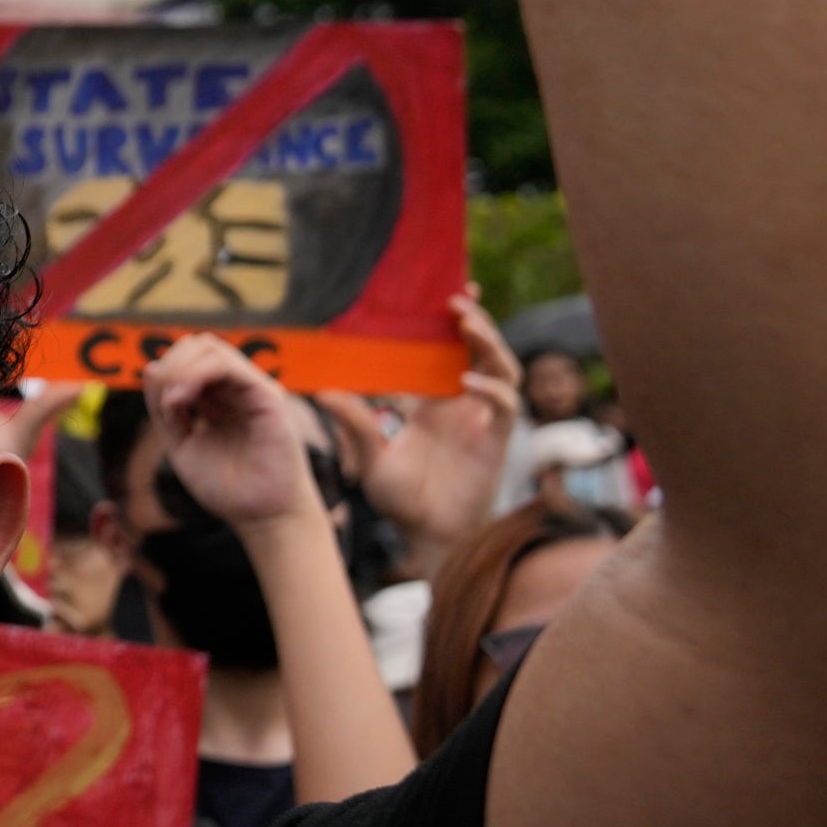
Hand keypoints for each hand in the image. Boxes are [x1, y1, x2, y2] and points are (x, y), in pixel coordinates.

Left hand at [141, 334, 320, 531]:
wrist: (261, 518)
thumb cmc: (227, 488)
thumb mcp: (181, 444)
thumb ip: (165, 410)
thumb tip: (151, 367)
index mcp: (216, 399)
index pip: (187, 359)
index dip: (165, 371)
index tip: (161, 407)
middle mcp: (235, 389)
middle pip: (197, 345)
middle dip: (171, 364)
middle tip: (166, 402)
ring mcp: (251, 390)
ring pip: (210, 348)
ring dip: (180, 368)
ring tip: (173, 403)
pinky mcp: (268, 397)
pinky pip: (230, 367)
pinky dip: (198, 374)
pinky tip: (183, 400)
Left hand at [317, 287, 523, 564]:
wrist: (425, 536)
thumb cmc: (400, 498)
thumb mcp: (370, 455)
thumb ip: (354, 423)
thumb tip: (323, 391)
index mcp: (431, 398)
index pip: (444, 349)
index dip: (445, 322)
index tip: (436, 290)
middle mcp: (460, 402)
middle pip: (479, 348)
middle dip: (473, 319)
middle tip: (455, 295)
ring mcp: (481, 419)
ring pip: (501, 368)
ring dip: (487, 342)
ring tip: (465, 321)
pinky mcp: (495, 441)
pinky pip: (503, 407)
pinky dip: (491, 389)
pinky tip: (466, 380)